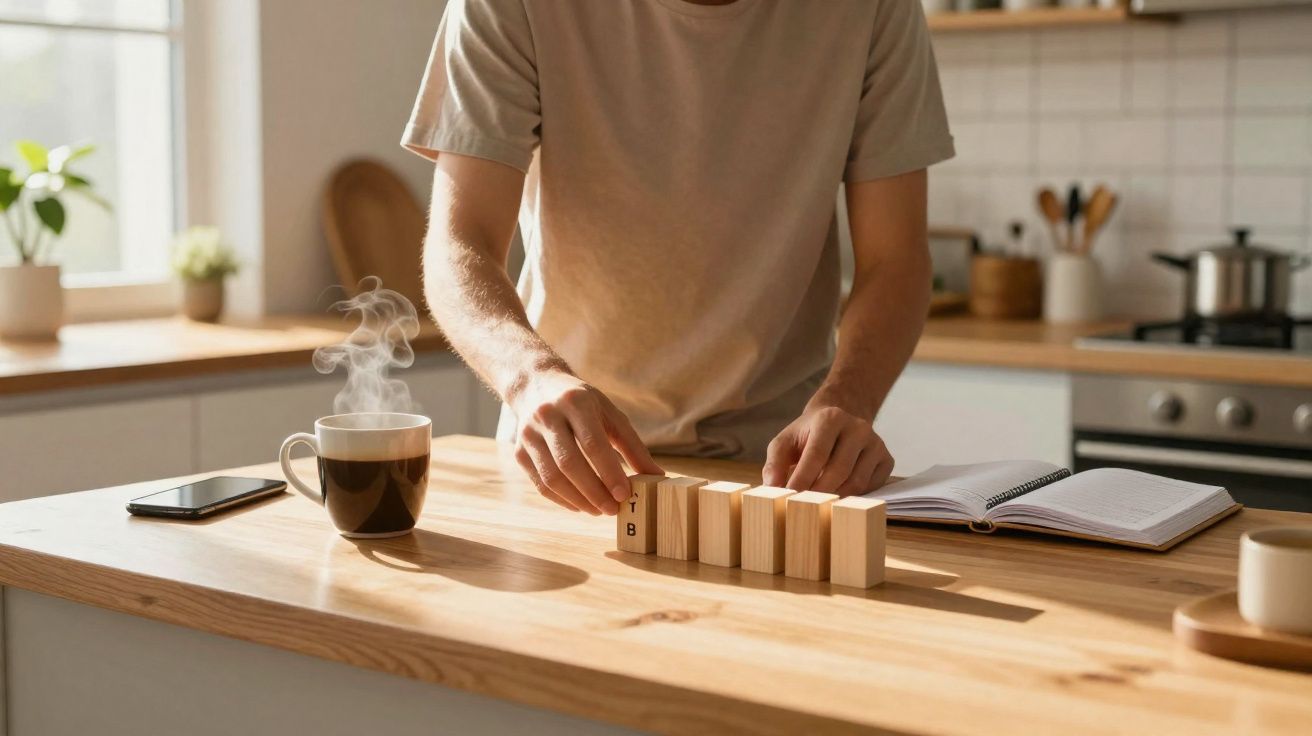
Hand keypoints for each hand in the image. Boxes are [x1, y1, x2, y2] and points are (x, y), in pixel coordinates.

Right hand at [511, 371, 662, 514]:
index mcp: (576, 402)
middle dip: (593, 492)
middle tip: (613, 509)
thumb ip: (632, 446)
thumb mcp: (610, 414)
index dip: (609, 472)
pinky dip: (562, 500)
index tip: (625, 495)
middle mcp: (548, 416)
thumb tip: (656, 476)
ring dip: (578, 500)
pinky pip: (540, 484)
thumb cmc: (582, 403)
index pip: (592, 443)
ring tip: (599, 510)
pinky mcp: (519, 451)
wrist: (536, 386)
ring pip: (552, 477)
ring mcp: (529, 434)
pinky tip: (580, 505)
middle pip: (569, 463)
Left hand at [763, 404, 892, 494]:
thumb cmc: (807, 436)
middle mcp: (857, 428)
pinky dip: (854, 497)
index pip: (816, 454)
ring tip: (819, 507)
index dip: (803, 479)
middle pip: (839, 470)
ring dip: (836, 498)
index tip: (790, 499)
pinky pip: (871, 486)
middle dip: (819, 493)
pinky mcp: (886, 459)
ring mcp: (876, 443)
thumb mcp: (785, 442)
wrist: (838, 422)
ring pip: (857, 482)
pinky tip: (839, 498)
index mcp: (830, 418)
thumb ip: (774, 462)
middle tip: (803, 509)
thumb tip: (772, 487)